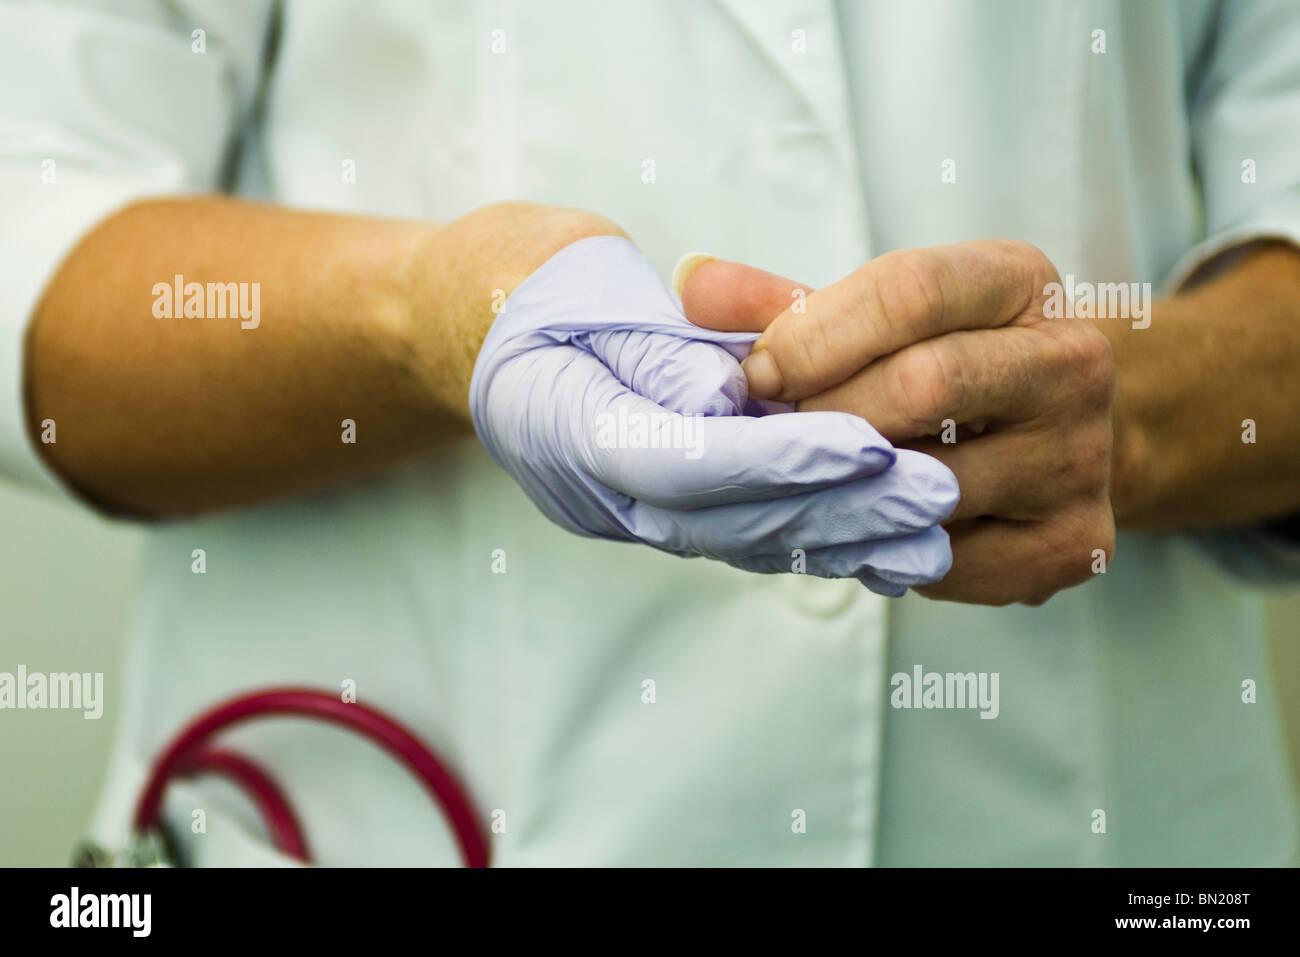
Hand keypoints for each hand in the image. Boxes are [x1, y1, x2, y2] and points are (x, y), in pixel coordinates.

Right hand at [470, 235, 960, 594]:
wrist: (488, 325)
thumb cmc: (538, 287)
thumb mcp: (581, 285)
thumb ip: (659, 349)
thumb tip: (734, 399)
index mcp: (563, 426)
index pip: (684, 460)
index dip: (779, 458)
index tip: (866, 445)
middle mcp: (597, 491)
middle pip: (726, 518)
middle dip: (834, 509)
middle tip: (932, 496)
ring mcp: (629, 511)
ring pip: (742, 540)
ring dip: (841, 539)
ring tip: (931, 534)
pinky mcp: (665, 512)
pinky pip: (743, 534)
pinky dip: (816, 537)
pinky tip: (885, 544)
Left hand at [679, 241, 1115, 604]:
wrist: (1056, 436)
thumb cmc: (942, 363)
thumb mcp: (876, 318)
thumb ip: (784, 304)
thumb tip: (693, 284)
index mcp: (1020, 281)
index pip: (911, 291)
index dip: (814, 336)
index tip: (756, 374)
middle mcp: (1071, 363)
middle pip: (924, 386)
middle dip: (826, 417)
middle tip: (780, 438)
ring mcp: (1081, 458)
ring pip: (931, 486)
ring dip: (848, 492)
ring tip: (811, 484)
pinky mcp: (1076, 544)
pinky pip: (947, 561)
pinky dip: (887, 550)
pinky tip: (865, 527)